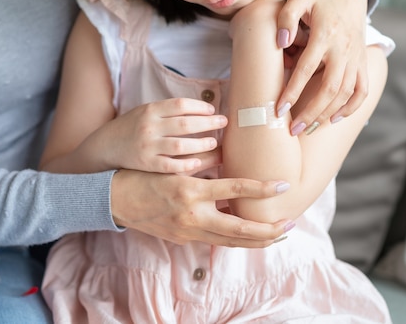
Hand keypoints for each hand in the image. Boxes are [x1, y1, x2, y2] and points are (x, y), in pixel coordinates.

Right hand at [95, 97, 226, 173]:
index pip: (181, 105)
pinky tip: (198, 162)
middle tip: (223, 123)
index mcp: (150, 110)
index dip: (200, 107)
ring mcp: (148, 146)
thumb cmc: (131, 127)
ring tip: (214, 143)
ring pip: (181, 145)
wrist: (105, 146)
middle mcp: (149, 127)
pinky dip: (186, 164)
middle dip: (209, 123)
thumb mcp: (145, 112)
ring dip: (202, 143)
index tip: (212, 110)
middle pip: (185, 123)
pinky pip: (171, 165)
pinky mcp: (146, 164)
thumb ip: (168, 111)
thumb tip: (201, 109)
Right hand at [110, 169, 292, 247]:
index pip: (235, 190)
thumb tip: (230, 162)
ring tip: (277, 235)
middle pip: (240, 229)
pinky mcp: (182, 240)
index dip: (262, 188)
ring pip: (230, 242)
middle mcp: (191, 215)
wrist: (115, 199)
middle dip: (269, 229)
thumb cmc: (143, 176)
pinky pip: (214, 241)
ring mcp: (187, 232)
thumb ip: (202, 168)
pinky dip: (234, 240)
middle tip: (290, 223)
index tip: (282, 185)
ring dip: (256, 240)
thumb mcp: (174, 167)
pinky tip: (246, 236)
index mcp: (190, 191)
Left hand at [276, 0, 368, 133]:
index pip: (307, 68)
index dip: (293, 90)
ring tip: (308, 129)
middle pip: (329, 87)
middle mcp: (343, 49)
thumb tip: (280, 42)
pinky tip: (334, 119)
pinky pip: (362, 89)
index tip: (278, 109)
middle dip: (311, 112)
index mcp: (325, 35)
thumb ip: (286, 17)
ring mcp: (355, 57)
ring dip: (328, 114)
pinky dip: (351, 107)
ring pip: (346, 93)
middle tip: (292, 130)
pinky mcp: (362, 61)